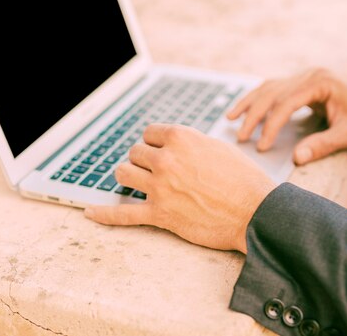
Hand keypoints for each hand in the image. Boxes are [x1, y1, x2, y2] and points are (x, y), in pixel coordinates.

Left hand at [84, 124, 274, 252]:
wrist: (256, 212)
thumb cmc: (243, 179)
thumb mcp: (218, 147)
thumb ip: (191, 143)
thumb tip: (174, 144)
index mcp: (181, 138)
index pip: (149, 132)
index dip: (154, 142)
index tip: (159, 150)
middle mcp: (166, 159)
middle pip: (135, 152)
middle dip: (143, 159)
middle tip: (157, 169)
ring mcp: (160, 187)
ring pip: (123, 174)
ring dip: (129, 176)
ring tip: (137, 180)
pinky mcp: (159, 214)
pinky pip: (123, 214)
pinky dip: (104, 214)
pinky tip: (90, 212)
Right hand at [227, 68, 346, 164]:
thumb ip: (322, 145)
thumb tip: (296, 159)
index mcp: (321, 81)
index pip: (286, 103)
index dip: (271, 126)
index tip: (262, 146)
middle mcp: (310, 73)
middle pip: (272, 91)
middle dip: (253, 114)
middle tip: (240, 137)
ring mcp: (306, 75)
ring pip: (269, 86)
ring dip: (249, 102)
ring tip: (230, 118)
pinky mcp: (304, 81)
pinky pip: (276, 88)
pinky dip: (260, 99)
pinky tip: (247, 108)